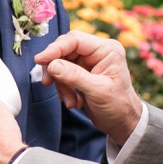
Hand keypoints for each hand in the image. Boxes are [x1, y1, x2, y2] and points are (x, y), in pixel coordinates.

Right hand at [33, 31, 142, 145]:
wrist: (122, 122)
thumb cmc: (117, 106)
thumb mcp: (97, 91)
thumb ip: (74, 76)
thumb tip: (51, 65)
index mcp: (106, 49)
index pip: (75, 40)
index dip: (55, 48)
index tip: (40, 60)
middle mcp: (97, 51)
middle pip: (65, 50)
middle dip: (55, 68)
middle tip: (48, 83)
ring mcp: (89, 61)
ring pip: (61, 63)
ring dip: (60, 83)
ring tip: (69, 100)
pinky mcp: (82, 72)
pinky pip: (63, 74)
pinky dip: (63, 88)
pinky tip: (74, 101)